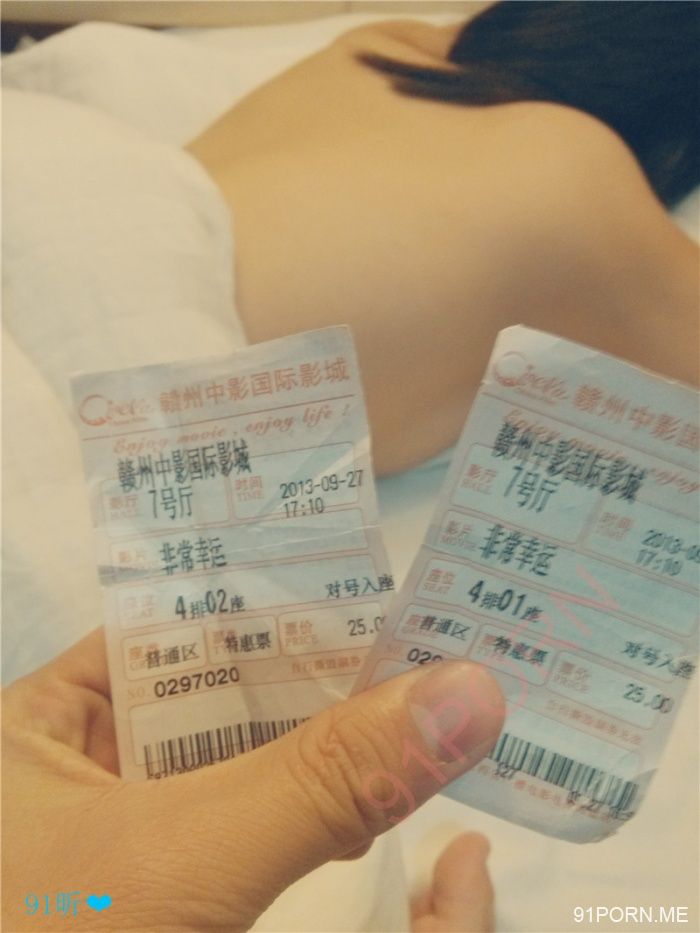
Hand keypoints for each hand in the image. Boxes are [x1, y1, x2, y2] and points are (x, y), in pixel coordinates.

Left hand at [2, 628, 503, 930]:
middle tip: (434, 643)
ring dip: (337, 749)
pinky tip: (381, 799)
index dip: (285, 601)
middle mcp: (91, 760)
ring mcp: (134, 835)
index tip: (385, 588)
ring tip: (429, 705)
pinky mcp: (178, 895)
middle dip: (329, 678)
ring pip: (255, 769)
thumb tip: (468, 690)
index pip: (183, 623)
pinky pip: (262, 835)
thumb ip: (322, 775)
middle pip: (229, 696)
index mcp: (52, 715)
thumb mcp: (180, 855)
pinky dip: (322, 819)